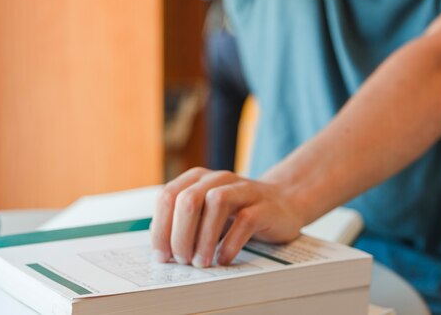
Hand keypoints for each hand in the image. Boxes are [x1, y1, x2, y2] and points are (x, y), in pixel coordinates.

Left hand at [149, 168, 304, 267]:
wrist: (282, 202)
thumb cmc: (238, 210)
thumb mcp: (206, 212)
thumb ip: (182, 220)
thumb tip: (158, 238)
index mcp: (198, 178)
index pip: (168, 196)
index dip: (161, 228)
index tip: (162, 255)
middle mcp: (218, 178)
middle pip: (188, 199)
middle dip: (180, 235)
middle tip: (182, 260)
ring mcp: (242, 188)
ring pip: (215, 202)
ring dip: (204, 238)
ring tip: (201, 262)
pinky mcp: (263, 205)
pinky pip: (244, 219)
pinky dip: (230, 243)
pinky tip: (223, 258)